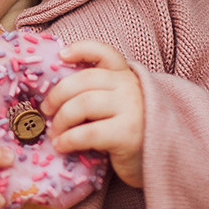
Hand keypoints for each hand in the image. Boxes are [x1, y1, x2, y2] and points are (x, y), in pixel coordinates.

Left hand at [43, 42, 145, 187]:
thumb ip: (98, 93)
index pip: (105, 52)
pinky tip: (61, 146)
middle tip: (47, 111)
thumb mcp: (118, 106)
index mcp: (126, 76)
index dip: (82, 48)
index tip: (62, 55)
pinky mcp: (127, 133)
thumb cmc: (130, 133)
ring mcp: (131, 108)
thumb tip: (54, 96)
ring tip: (54, 133)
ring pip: (82, 104)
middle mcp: (130, 86)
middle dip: (57, 95)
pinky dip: (68, 139)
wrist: (161, 160)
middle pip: (83, 80)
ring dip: (61, 120)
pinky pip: (88, 132)